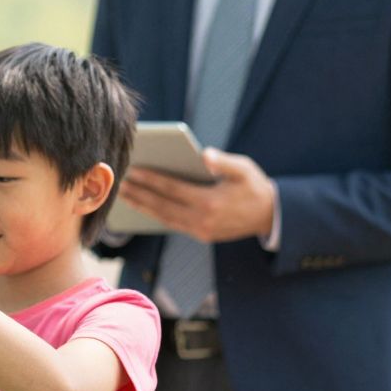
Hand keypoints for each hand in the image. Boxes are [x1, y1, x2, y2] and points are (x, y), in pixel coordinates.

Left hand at [121, 150, 276, 241]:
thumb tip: (204, 155)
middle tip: (120, 184)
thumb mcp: (244, 169)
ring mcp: (200, 231)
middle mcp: (202, 220)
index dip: (152, 180)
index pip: (173, 189)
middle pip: (163, 206)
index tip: (134, 170)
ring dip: (143, 208)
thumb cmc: (254, 186)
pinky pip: (173, 225)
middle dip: (140, 195)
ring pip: (165, 218)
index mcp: (210, 202)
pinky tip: (143, 207)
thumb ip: (224, 163)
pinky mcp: (201, 235)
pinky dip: (156, 216)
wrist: (269, 216)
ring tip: (126, 196)